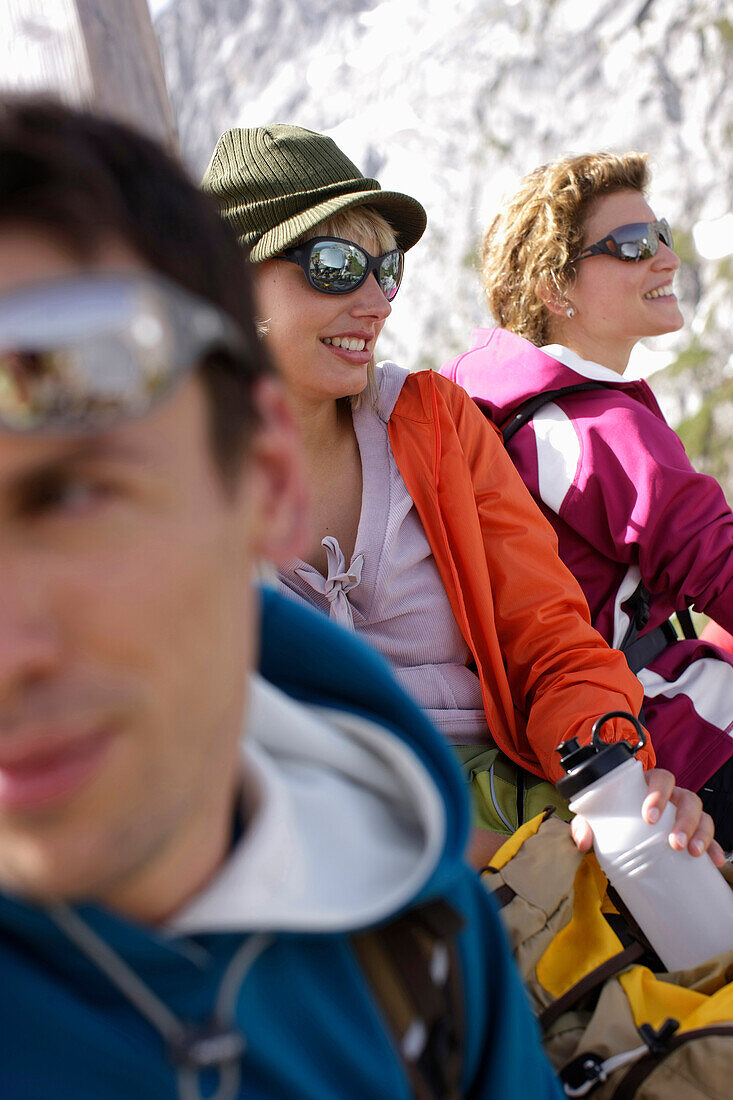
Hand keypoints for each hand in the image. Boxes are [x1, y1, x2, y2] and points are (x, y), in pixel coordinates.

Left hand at [570, 767, 724, 866]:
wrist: (621, 831)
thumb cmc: (613, 816)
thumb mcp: (597, 819)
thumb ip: (584, 826)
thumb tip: (583, 843)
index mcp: (648, 785)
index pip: (661, 777)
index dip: (658, 793)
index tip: (649, 816)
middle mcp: (672, 796)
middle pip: (687, 798)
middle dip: (684, 820)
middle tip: (673, 842)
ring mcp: (685, 814)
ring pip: (702, 815)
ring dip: (701, 833)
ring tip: (692, 852)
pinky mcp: (694, 832)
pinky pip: (711, 837)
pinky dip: (714, 847)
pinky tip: (713, 861)